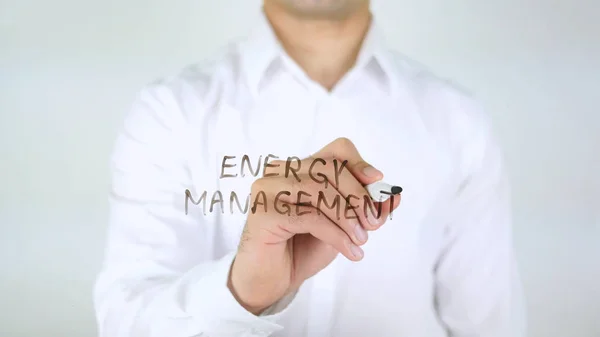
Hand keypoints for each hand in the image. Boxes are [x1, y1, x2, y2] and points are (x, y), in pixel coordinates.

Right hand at [228, 138, 400, 313]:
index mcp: (299, 168)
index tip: (377, 183)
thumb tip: (394, 196)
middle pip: (329, 168)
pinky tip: (350, 251)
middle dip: (357, 195)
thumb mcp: (342, 226)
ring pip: (319, 190)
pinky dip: (336, 235)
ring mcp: (267, 189)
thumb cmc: (303, 248)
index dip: (359, 163)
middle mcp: (280, 172)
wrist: (271, 280)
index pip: (335, 151)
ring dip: (348, 218)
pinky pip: (309, 216)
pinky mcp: (262, 211)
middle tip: (373, 223)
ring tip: (361, 241)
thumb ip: (365, 210)